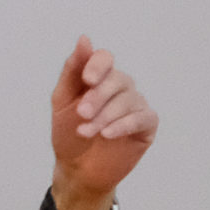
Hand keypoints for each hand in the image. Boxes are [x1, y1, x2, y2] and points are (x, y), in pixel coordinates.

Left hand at [47, 36, 157, 209]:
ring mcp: (135, 105)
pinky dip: (124, 125)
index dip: (98, 66)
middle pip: (117, 79)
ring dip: (105, 116)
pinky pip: (141, 117)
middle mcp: (120, 88)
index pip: (104, 59)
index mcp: (99, 78)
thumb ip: (72, 70)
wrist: (77, 170)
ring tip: (86, 131)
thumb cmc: (68, 134)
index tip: (86, 80)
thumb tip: (85, 39)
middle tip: (81, 114)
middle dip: (98, 97)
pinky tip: (107, 134)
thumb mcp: (62, 101)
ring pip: (128, 100)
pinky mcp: (146, 125)